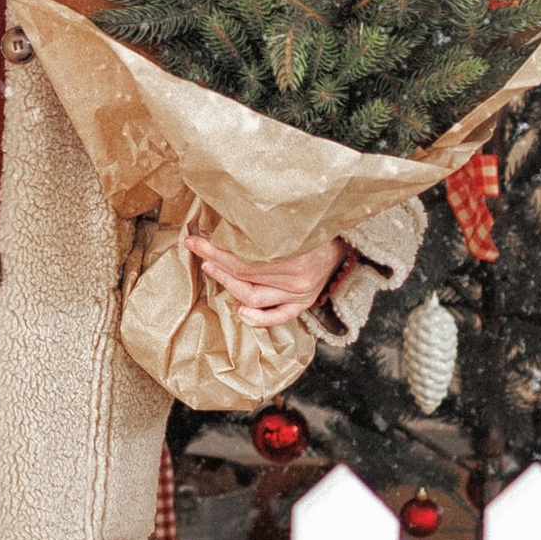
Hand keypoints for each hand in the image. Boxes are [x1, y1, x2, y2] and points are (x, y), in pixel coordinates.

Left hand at [187, 231, 343, 324]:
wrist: (346, 239)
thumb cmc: (314, 226)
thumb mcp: (290, 221)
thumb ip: (263, 227)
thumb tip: (226, 221)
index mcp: (295, 254)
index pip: (243, 257)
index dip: (214, 251)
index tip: (194, 240)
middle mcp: (297, 278)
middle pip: (245, 277)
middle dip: (216, 263)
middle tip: (198, 250)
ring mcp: (301, 293)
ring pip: (255, 297)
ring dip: (228, 285)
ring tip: (211, 270)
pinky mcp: (305, 302)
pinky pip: (279, 317)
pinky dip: (258, 319)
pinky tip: (240, 313)